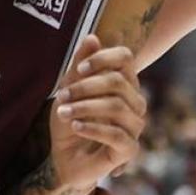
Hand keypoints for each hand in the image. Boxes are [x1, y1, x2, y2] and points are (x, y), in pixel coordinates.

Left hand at [49, 35, 146, 194]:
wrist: (64, 157)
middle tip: (60, 96)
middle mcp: (135, 103)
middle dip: (84, 87)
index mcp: (123, 84)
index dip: (103, 59)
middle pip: (118, 82)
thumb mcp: (68, 90)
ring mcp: (135, 126)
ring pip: (117, 107)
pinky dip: (92, 128)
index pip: (125, 58)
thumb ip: (79, 66)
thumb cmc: (70, 120)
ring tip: (62, 113)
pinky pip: (117, 134)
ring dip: (84, 107)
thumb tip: (92, 37)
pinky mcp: (130, 149)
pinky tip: (75, 127)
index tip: (78, 70)